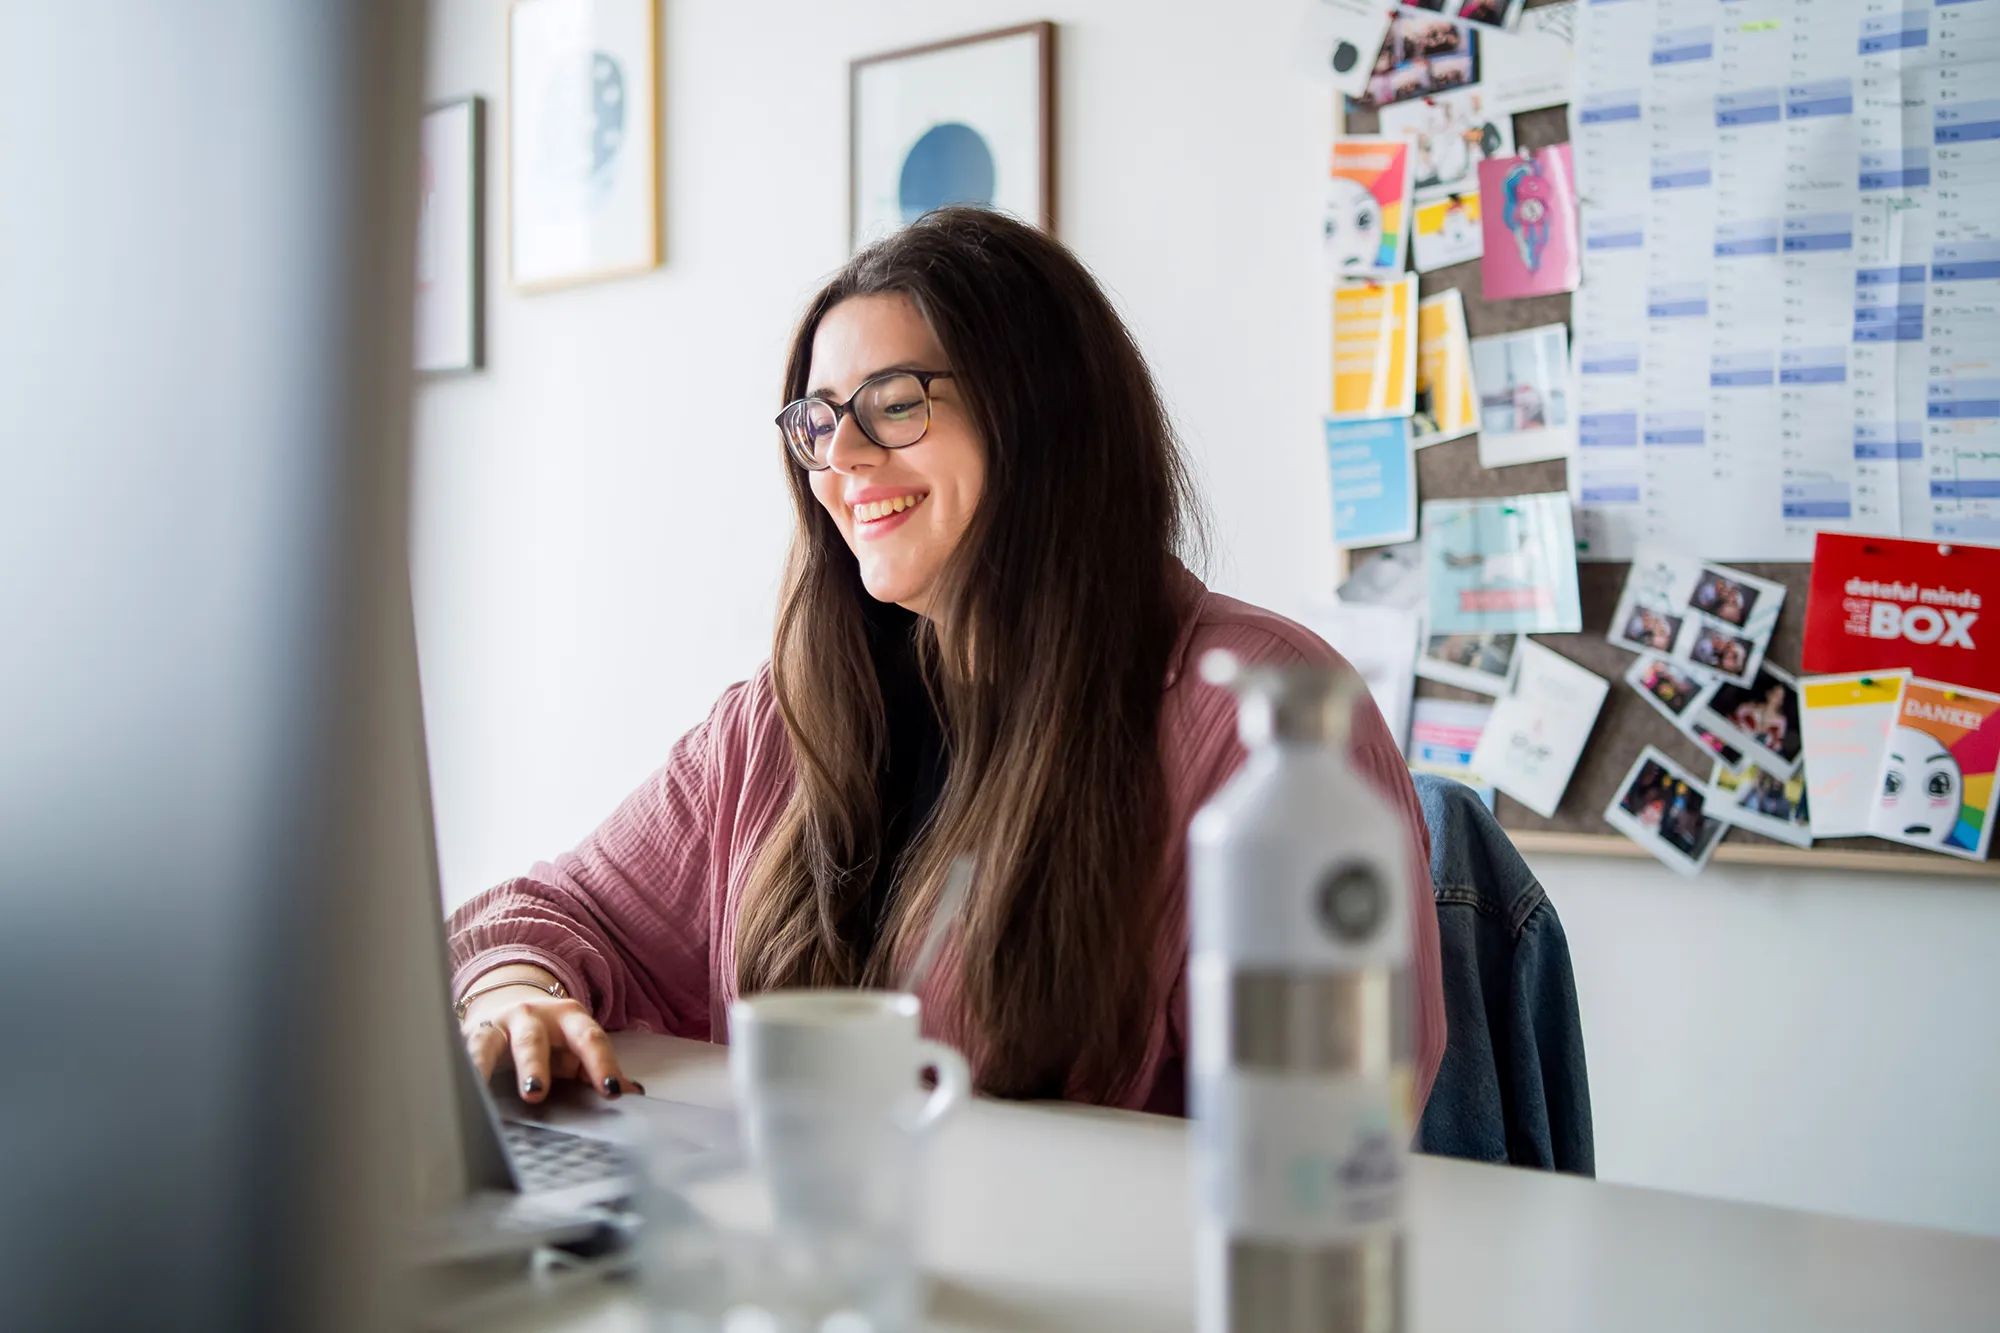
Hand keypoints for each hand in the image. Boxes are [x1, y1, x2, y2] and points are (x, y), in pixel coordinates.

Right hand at [460, 980, 639, 1104]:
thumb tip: (636, 1094)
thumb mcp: (576, 1052)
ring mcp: (500, 1024)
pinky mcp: (472, 1035)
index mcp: (569, 1019)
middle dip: (535, 1066)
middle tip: (536, 1093)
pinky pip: (468, 1053)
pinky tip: (464, 1089)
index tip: (612, 1091)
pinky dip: (466, 1070)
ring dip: (487, 1068)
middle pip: (534, 1039)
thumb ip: (599, 1071)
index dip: (601, 1065)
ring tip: (484, 1095)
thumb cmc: (551, 1041)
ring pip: (494, 1043)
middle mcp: (533, 1016)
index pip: (589, 1040)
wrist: (510, 1006)